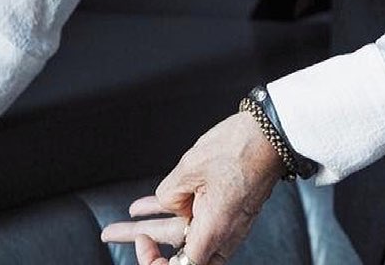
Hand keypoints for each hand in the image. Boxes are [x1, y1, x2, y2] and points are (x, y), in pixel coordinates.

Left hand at [101, 112, 283, 263]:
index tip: (140, 237)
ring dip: (155, 223)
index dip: (152, 261)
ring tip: (128, 216)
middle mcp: (222, 234)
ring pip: (183, 230)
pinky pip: (196, 216)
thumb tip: (167, 203)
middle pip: (176, 250)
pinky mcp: (228, 207)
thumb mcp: (190, 168)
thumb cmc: (239, 148)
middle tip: (112, 233)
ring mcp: (227, 221)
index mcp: (213, 231)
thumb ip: (170, 193)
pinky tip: (152, 203)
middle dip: (141, 242)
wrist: (273, 132)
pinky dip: (174, 210)